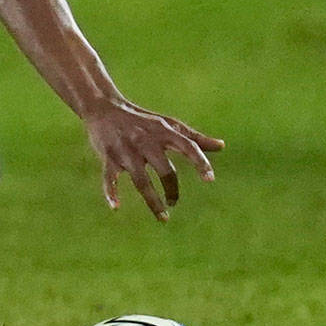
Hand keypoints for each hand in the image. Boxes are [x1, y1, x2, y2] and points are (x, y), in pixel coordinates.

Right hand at [82, 100, 223, 219]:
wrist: (104, 107)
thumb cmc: (141, 120)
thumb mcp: (167, 124)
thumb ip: (193, 138)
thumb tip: (221, 146)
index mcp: (163, 132)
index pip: (187, 146)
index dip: (200, 162)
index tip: (210, 179)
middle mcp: (146, 141)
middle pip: (165, 170)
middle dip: (172, 191)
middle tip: (174, 203)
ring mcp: (126, 150)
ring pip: (141, 181)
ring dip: (153, 202)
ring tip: (164, 218)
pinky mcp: (108, 156)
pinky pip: (109, 177)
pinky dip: (110, 192)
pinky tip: (115, 207)